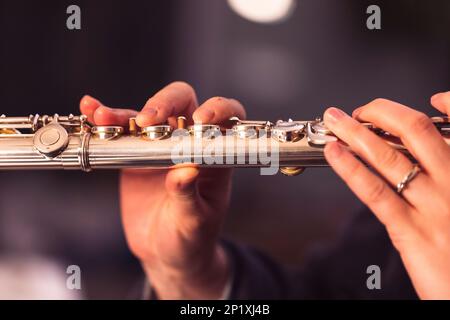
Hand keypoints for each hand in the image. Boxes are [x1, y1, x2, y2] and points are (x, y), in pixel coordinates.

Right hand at [79, 82, 245, 298]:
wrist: (165, 253)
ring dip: (123, 113)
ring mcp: (160, 147)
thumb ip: (189, 197)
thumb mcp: (193, 222)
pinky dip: (105, 120)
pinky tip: (90, 110)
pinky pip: (120, 132)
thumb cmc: (190, 238)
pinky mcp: (134, 154)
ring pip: (145, 115)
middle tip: (147, 121)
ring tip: (103, 118)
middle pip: (182, 104)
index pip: (224, 120)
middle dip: (164, 103)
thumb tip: (186, 172)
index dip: (216, 111)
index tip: (200, 121)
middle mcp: (188, 144)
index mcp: (213, 157)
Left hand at [323, 93, 449, 298]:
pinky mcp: (413, 232)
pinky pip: (376, 191)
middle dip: (382, 112)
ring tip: (335, 120)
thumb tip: (425, 158)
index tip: (433, 98)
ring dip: (356, 132)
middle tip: (360, 110)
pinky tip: (334, 153)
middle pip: (416, 131)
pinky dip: (351, 167)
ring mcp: (435, 207)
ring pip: (390, 156)